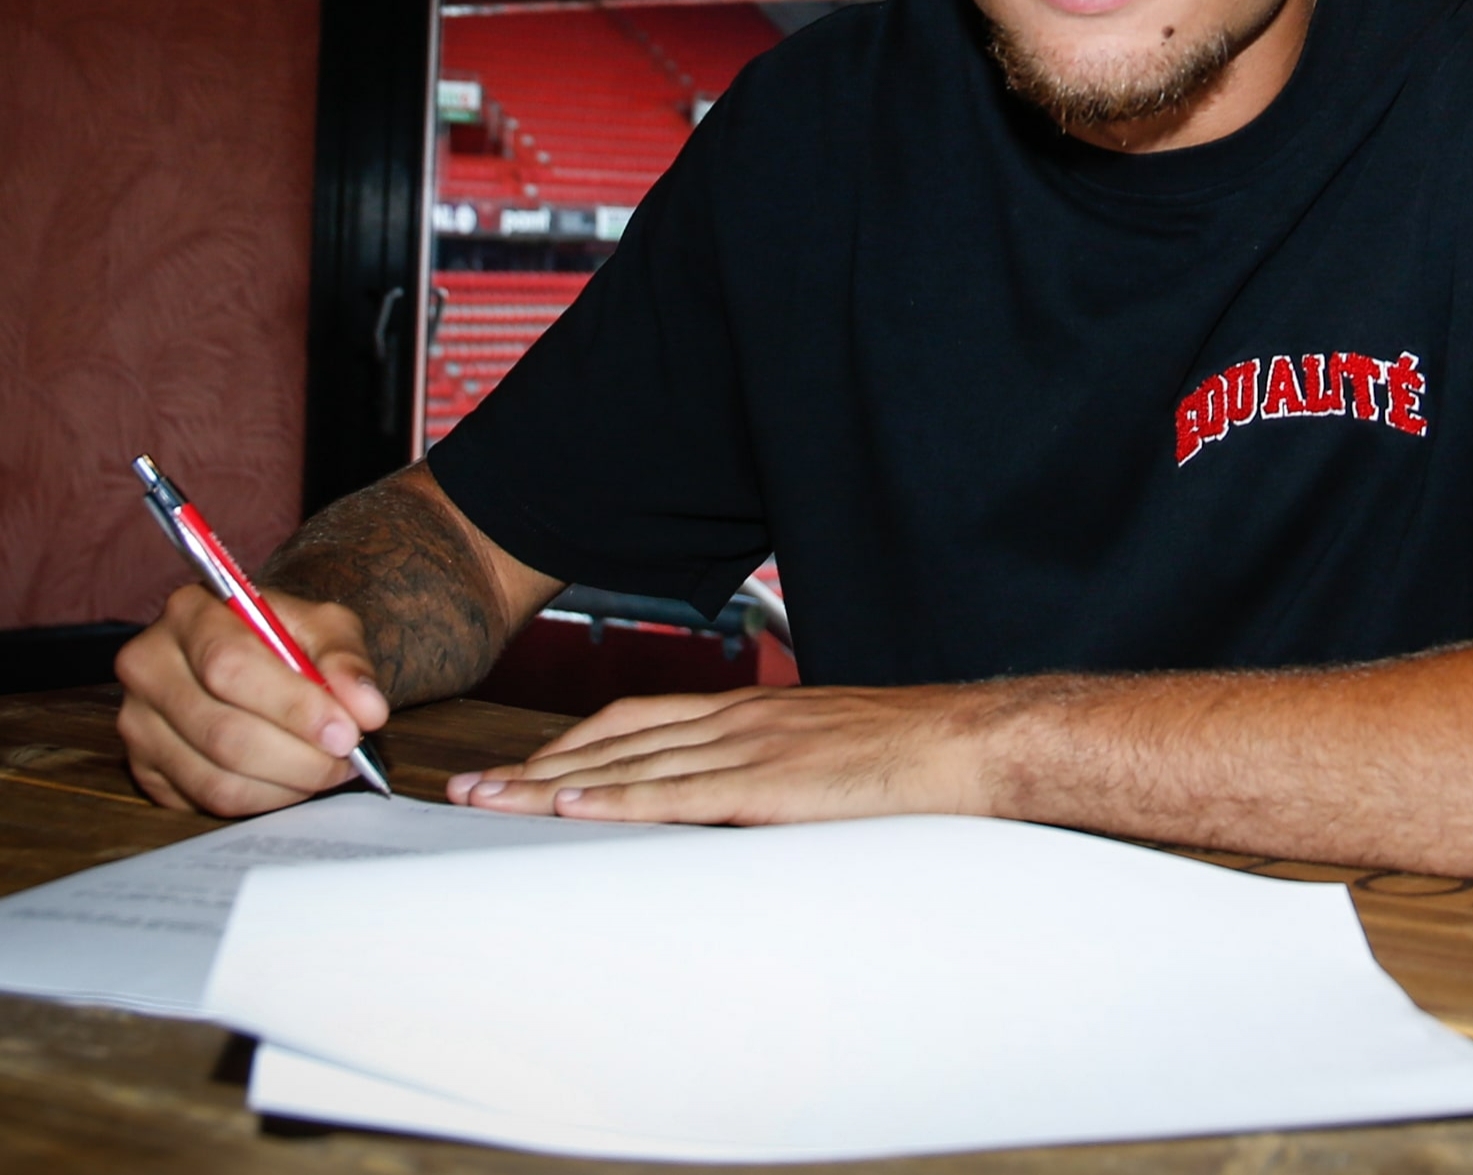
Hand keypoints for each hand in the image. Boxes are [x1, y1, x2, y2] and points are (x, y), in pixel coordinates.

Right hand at [115, 583, 388, 815]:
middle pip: (221, 731)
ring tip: (329, 770)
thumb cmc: (288, 637)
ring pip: (214, 777)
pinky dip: (262, 800)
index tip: (347, 732)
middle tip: (347, 759)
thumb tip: (367, 710)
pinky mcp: (143, 769)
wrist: (254, 656)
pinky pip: (206, 802)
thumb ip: (347, 661)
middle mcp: (149, 665)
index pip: (231, 667)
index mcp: (190, 612)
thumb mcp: (325, 627)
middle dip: (298, 756)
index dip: (293, 707)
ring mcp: (138, 722)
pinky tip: (293, 781)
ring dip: (286, 784)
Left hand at [444, 684, 995, 824]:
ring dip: (550, 783)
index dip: (570, 740)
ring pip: (629, 762)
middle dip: (534, 764)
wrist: (963, 743)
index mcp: (749, 708)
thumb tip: (730, 799)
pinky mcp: (769, 783)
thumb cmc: (906, 754)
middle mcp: (737, 718)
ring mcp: (750, 746)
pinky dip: (616, 798)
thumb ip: (769, 766)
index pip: (637, 717)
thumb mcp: (822, 749)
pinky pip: (677, 792)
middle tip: (467, 790)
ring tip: (489, 803)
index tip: (517, 765)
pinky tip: (571, 806)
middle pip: (614, 737)